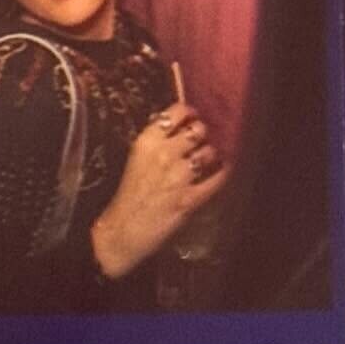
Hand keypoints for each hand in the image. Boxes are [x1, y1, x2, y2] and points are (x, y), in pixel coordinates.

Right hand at [90, 104, 229, 278]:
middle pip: (197, 130)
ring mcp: (180, 177)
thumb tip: (177, 128)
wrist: (122, 230)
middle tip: (199, 140)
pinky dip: (222, 174)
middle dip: (201, 134)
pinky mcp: (192, 198)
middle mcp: (164, 154)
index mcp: (145, 142)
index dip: (188, 112)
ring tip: (206, 159)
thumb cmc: (125, 194)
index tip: (192, 116)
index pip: (175, 113)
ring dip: (210, 154)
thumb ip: (154, 143)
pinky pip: (218, 178)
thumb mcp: (134, 159)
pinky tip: (221, 172)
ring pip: (210, 152)